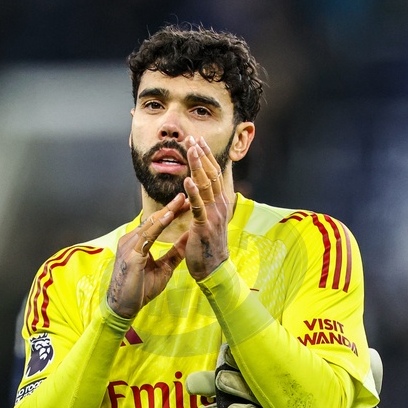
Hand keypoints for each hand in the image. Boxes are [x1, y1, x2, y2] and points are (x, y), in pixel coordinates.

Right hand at [107, 193, 188, 317]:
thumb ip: (174, 254)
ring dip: (167, 211)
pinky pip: (147, 235)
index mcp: (138, 243)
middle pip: (154, 219)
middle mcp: (131, 240)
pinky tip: (170, 216)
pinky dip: (159, 224)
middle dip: (171, 208)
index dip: (171, 213)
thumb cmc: (140, 289)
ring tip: (181, 201)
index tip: (186, 204)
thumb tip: (188, 240)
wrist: (124, 307)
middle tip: (187, 195)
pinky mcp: (131, 254)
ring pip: (150, 224)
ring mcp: (129, 245)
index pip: (156, 223)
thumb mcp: (164, 269)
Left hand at [182, 136, 229, 280]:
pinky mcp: (204, 227)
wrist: (213, 269)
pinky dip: (193, 193)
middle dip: (201, 156)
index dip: (206, 158)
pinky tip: (187, 181)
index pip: (214, 175)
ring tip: (191, 151)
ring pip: (206, 187)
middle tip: (193, 139)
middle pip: (211, 175)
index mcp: (220, 203)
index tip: (198, 142)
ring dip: (198, 167)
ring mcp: (213, 216)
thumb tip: (198, 192)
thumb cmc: (208, 246)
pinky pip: (198, 207)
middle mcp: (219, 206)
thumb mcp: (210, 221)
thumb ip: (205, 205)